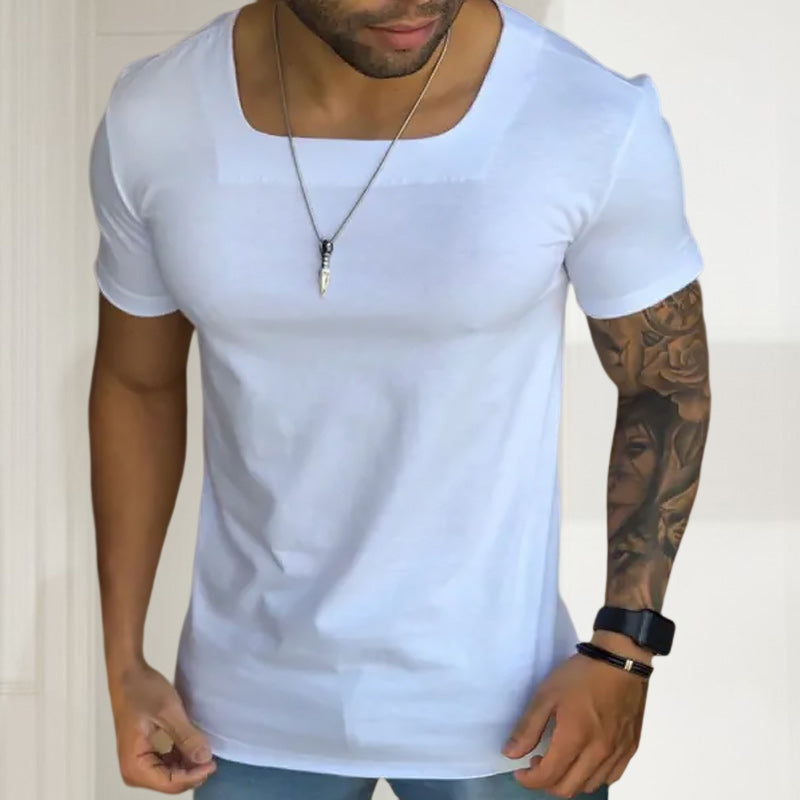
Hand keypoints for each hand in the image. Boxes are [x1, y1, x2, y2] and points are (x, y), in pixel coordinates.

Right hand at [107, 659, 217, 793]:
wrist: (128, 674)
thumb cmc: (144, 691)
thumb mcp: (168, 712)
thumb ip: (187, 737)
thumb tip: (205, 758)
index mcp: (134, 765)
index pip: (170, 783)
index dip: (194, 776)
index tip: (213, 762)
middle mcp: (133, 771)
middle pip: (170, 782)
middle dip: (192, 772)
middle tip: (213, 757)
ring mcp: (137, 763)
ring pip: (170, 775)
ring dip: (188, 766)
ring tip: (206, 750)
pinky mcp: (144, 754)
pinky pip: (166, 764)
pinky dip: (180, 758)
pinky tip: (192, 747)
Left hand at [501, 651, 648, 797]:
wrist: (621, 661)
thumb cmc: (581, 675)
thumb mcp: (546, 694)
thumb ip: (528, 727)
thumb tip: (511, 753)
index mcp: (575, 738)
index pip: (548, 777)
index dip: (529, 780)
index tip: (520, 771)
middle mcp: (598, 753)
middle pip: (567, 788)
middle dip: (546, 782)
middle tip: (536, 762)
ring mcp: (617, 753)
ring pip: (589, 786)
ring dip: (568, 781)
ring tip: (559, 759)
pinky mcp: (630, 749)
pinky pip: (610, 777)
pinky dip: (591, 776)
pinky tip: (583, 760)